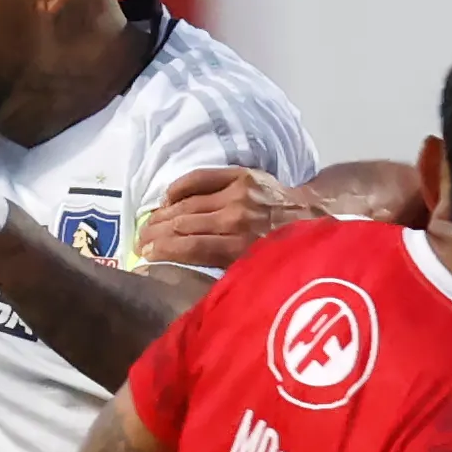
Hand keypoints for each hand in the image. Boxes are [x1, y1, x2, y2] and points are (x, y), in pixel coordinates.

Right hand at [138, 165, 320, 267]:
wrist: (314, 216)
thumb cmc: (282, 252)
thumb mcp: (256, 271)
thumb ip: (223, 271)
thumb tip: (183, 276)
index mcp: (240, 247)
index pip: (189, 248)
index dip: (162, 252)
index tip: (143, 256)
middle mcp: (236, 218)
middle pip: (183, 225)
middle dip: (155, 234)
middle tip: (138, 241)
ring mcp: (237, 193)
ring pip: (187, 203)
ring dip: (162, 214)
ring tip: (146, 223)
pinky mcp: (241, 175)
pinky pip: (200, 178)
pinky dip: (180, 187)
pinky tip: (167, 199)